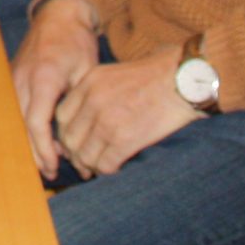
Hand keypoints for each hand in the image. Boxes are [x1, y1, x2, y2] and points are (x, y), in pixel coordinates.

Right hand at [12, 0, 101, 178]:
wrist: (58, 15)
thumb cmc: (76, 41)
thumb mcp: (87, 71)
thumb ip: (80, 102)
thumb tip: (81, 136)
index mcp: (43, 78)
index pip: (36, 122)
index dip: (45, 148)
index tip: (57, 165)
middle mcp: (22, 80)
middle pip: (21, 127)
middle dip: (36, 153)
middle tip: (52, 173)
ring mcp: (14, 79)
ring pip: (16, 121)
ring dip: (30, 143)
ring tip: (49, 162)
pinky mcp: (13, 79)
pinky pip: (16, 110)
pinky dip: (27, 128)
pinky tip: (43, 140)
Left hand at [51, 45, 201, 176]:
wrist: (184, 77)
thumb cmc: (156, 75)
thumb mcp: (115, 74)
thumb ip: (95, 92)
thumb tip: (85, 120)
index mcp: (89, 83)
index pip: (61, 117)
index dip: (66, 134)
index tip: (77, 143)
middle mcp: (93, 101)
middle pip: (69, 139)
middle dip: (76, 154)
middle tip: (87, 161)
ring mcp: (107, 120)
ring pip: (84, 155)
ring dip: (92, 166)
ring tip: (102, 167)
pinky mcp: (125, 139)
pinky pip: (105, 165)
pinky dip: (108, 171)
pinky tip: (118, 168)